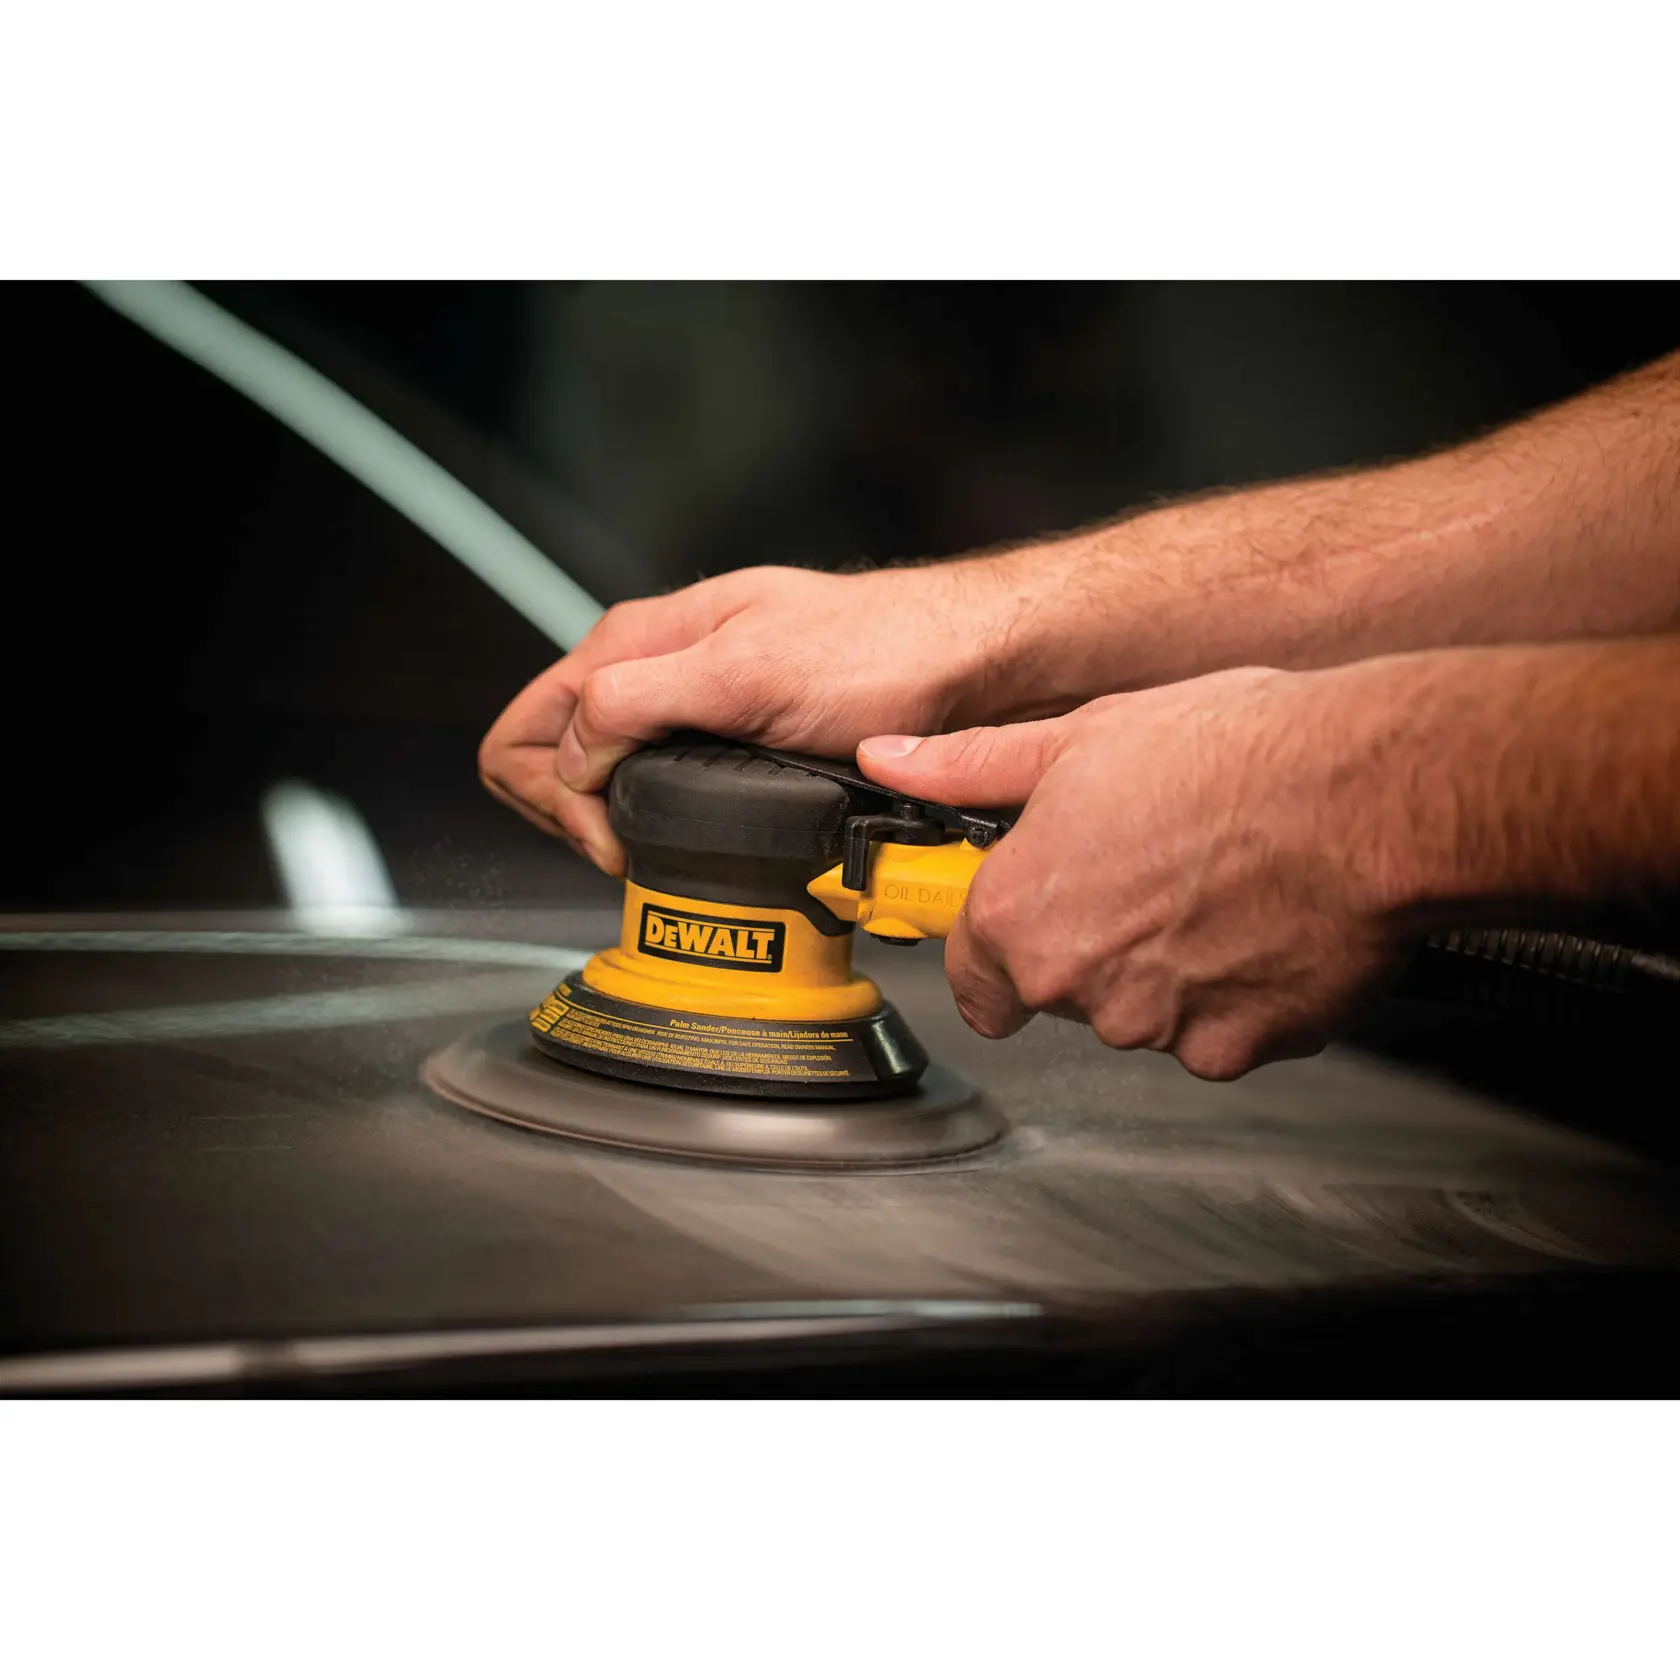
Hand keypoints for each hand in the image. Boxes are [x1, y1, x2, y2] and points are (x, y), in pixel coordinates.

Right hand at [479, 563, 1014, 874]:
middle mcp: (652, 668)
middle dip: (570, 815)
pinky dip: (655, 818)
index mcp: (638, 641)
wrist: (962, 663)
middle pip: (546, 759)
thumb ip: (639, 702)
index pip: (523, 731)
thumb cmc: (878, 653)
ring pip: (599, 777)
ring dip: (612, 820)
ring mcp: (687, 703)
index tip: (613, 838)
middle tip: (628, 852)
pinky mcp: (726, 736)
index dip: (552, 798)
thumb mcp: (746, 672)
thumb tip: (573, 754)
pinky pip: (655, 784)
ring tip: (658, 848)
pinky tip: (690, 835)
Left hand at [857, 666, 1409, 1079]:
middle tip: (1149, 869)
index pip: (971, 973)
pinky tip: (1261, 928)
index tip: (1028, 915)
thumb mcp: (1080, 737)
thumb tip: (895, 761)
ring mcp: (1152, 1025)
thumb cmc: (1235, 754)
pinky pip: (1216, 1034)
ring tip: (1216, 885)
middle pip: (1059, 987)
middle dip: (1093, 943)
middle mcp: (1073, 983)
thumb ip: (972, 766)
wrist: (1367, 795)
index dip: (999, 942)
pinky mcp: (1233, 1050)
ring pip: (1138, 1011)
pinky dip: (1235, 997)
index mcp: (1019, 913)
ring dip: (1166, 969)